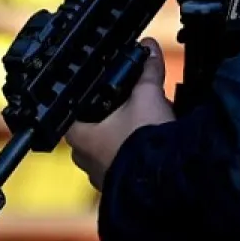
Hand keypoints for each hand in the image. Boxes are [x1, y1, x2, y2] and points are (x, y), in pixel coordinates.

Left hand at [65, 37, 175, 190]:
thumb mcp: (148, 96)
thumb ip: (147, 71)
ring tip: (147, 127)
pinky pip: (123, 170)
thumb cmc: (145, 142)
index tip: (103, 94)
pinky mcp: (121, 192)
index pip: (72, 112)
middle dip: (112, 119)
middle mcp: (85, 160)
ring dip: (124, 141)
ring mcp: (102, 179)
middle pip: (92, 131)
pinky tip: (153, 151)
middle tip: (131, 107)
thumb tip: (149, 48)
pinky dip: (134, 159)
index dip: (87, 100)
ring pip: (108, 152)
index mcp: (80, 136)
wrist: (167, 183)